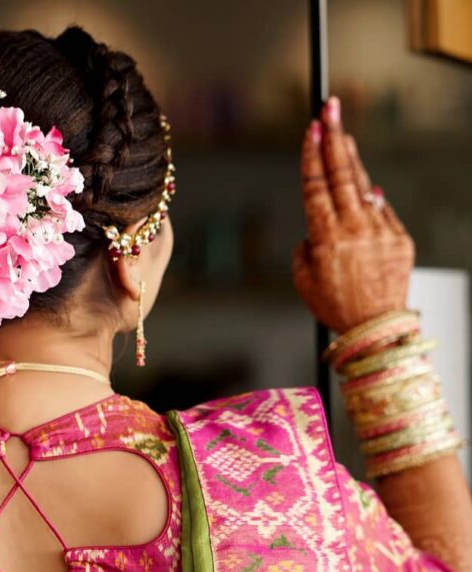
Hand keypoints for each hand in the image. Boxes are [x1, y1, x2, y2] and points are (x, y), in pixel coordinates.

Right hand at [292, 96, 414, 333]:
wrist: (376, 328)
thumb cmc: (337, 307)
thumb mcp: (304, 281)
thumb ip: (306, 248)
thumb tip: (316, 226)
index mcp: (326, 238)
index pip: (315, 186)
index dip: (311, 155)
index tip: (310, 130)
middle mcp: (354, 228)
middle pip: (341, 173)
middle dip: (334, 137)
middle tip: (330, 109)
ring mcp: (379, 230)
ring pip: (363, 186)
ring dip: (352, 160)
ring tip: (344, 136)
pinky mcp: (399, 238)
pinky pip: (382, 213)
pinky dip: (372, 202)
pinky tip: (366, 191)